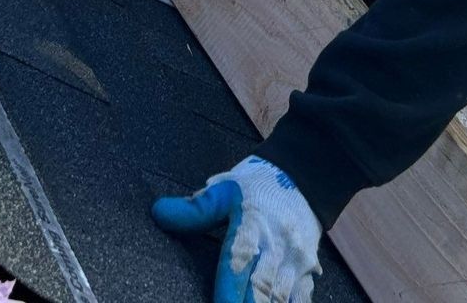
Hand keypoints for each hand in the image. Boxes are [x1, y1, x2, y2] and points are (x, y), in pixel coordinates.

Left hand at [151, 155, 321, 302]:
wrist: (304, 175)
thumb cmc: (257, 185)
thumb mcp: (224, 189)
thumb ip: (195, 209)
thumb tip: (159, 212)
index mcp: (252, 226)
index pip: (239, 261)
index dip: (229, 290)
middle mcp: (277, 247)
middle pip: (263, 288)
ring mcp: (295, 261)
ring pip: (283, 296)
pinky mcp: (308, 270)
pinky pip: (302, 298)